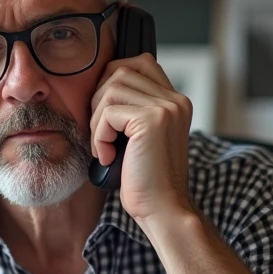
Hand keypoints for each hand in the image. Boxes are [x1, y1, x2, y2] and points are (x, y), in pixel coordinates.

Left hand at [90, 54, 193, 224]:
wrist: (162, 210)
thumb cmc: (145, 180)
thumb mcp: (139, 137)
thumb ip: (131, 109)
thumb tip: (99, 87)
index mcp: (175, 101)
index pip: (139, 63)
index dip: (112, 81)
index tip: (105, 115)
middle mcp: (175, 100)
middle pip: (119, 70)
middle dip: (99, 100)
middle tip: (102, 133)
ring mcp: (166, 108)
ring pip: (110, 89)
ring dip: (97, 120)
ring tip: (105, 147)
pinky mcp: (152, 120)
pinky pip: (108, 113)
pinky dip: (99, 136)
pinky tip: (109, 157)